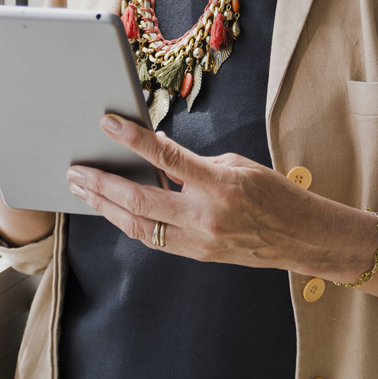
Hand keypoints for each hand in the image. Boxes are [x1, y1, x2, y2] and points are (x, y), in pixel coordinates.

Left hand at [66, 113, 339, 271]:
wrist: (301, 237)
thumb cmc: (274, 194)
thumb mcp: (236, 164)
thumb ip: (193, 162)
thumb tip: (157, 152)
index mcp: (218, 184)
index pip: (165, 157)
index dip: (133, 138)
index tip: (108, 123)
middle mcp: (205, 216)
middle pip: (139, 200)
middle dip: (101, 185)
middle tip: (76, 171)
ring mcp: (199, 241)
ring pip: (138, 226)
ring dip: (106, 207)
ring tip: (84, 190)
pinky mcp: (197, 255)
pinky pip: (153, 239)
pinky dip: (130, 222)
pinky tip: (114, 209)